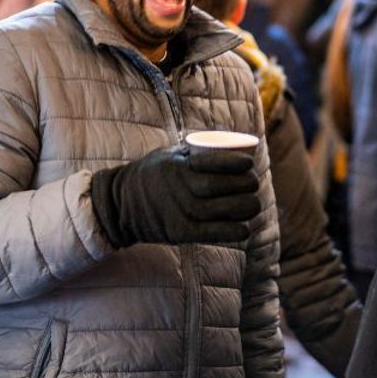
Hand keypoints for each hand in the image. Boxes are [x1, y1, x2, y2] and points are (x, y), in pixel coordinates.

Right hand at [91, 146, 260, 247]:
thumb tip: (230, 144)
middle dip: (245, 185)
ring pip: (219, 211)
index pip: (213, 164)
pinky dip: (231, 232)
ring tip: (254, 204)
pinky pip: (210, 233)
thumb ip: (194, 153)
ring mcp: (178, 212)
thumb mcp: (169, 155)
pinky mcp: (179, 233)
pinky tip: (244, 229)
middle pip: (220, 188)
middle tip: (254, 183)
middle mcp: (178, 189)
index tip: (249, 162)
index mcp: (177, 167)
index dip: (236, 163)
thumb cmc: (154, 174)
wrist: (122, 203)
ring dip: (244, 208)